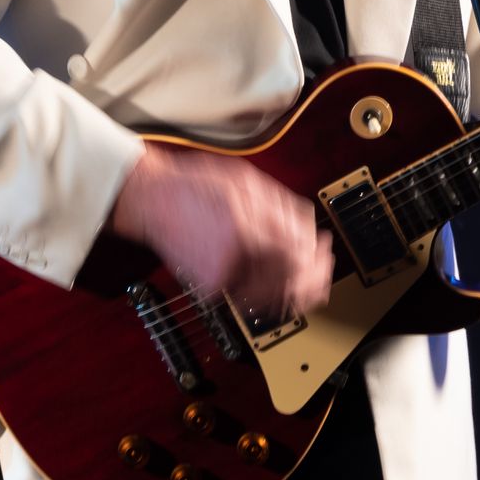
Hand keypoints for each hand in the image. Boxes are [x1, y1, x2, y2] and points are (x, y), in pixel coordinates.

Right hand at [110, 144, 333, 317]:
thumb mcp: (248, 183)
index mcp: (244, 229)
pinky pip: (252, 296)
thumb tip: (311, 232)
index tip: (325, 248)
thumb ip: (282, 209)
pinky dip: (271, 291)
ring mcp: (219, 278)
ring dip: (296, 288)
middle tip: (323, 267)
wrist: (153, 201)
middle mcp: (232, 259)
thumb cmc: (198, 185)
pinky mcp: (211, 287)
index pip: (295, 257)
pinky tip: (280, 280)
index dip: (316, 257)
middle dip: (313, 278)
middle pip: (288, 283)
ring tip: (307, 275)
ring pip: (272, 296)